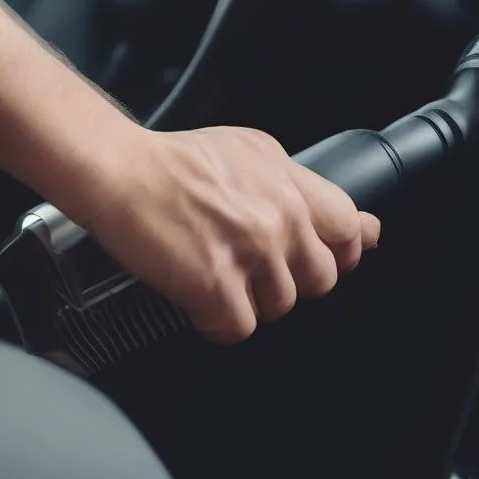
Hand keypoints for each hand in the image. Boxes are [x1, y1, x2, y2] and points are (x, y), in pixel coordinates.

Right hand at [81, 126, 380, 342]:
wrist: (122, 172)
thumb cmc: (177, 161)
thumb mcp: (253, 150)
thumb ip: (300, 185)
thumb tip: (355, 221)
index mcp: (291, 186)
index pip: (348, 228)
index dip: (344, 249)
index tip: (335, 256)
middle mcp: (280, 220)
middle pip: (320, 279)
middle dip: (293, 279)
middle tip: (261, 269)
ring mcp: (251, 254)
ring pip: (279, 307)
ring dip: (252, 301)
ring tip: (223, 277)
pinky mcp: (215, 286)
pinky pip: (239, 327)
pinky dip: (219, 321)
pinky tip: (203, 301)